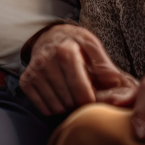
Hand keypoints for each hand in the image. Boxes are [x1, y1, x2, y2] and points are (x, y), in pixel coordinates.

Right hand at [20, 24, 135, 114]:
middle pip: (70, 102)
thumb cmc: (75, 43)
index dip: (91, 100)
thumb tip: (118, 85)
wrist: (49, 36)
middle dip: (80, 103)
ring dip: (67, 106)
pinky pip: (44, 109)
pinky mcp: (26, 81)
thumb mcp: (92, 45)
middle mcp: (46, 62)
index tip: (94, 96)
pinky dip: (54, 107)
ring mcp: (34, 72)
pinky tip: (59, 93)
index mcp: (65, 52)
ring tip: (71, 92)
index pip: (81, 92)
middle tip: (83, 93)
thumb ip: (105, 65)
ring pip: (57, 107)